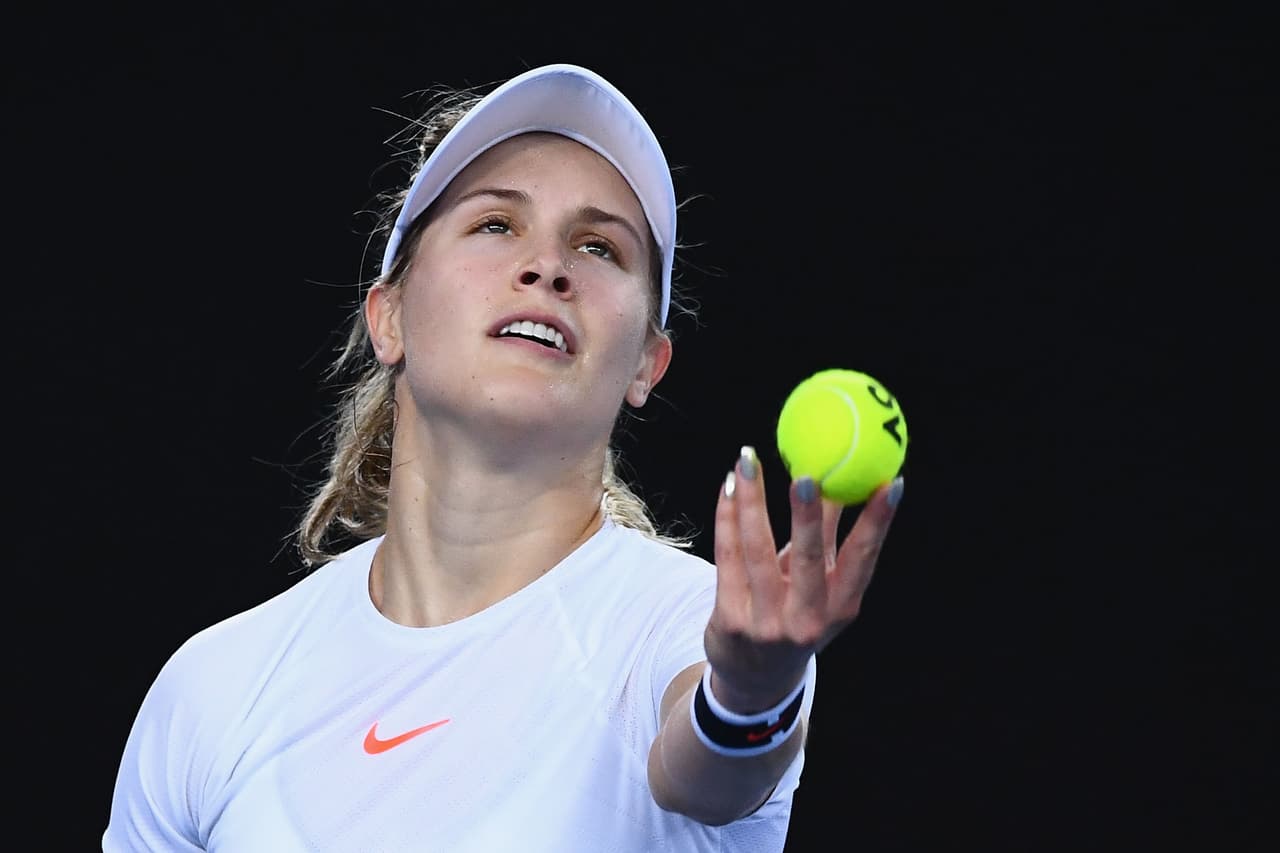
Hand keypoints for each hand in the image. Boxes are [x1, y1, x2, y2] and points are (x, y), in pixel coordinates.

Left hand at [703, 445, 903, 712]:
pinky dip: (727, 518)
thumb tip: (842, 477)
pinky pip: (728, 557)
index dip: (878, 523)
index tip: (889, 483)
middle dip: (808, 515)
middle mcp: (808, 619)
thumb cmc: (793, 613)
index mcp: (840, 608)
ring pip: (757, 551)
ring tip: (748, 460)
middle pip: (809, 558)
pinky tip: (730, 489)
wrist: (752, 677)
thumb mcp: (820, 586)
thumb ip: (829, 535)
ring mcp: (767, 623)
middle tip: (806, 474)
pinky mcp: (730, 620)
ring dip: (752, 501)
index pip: (863, 559)